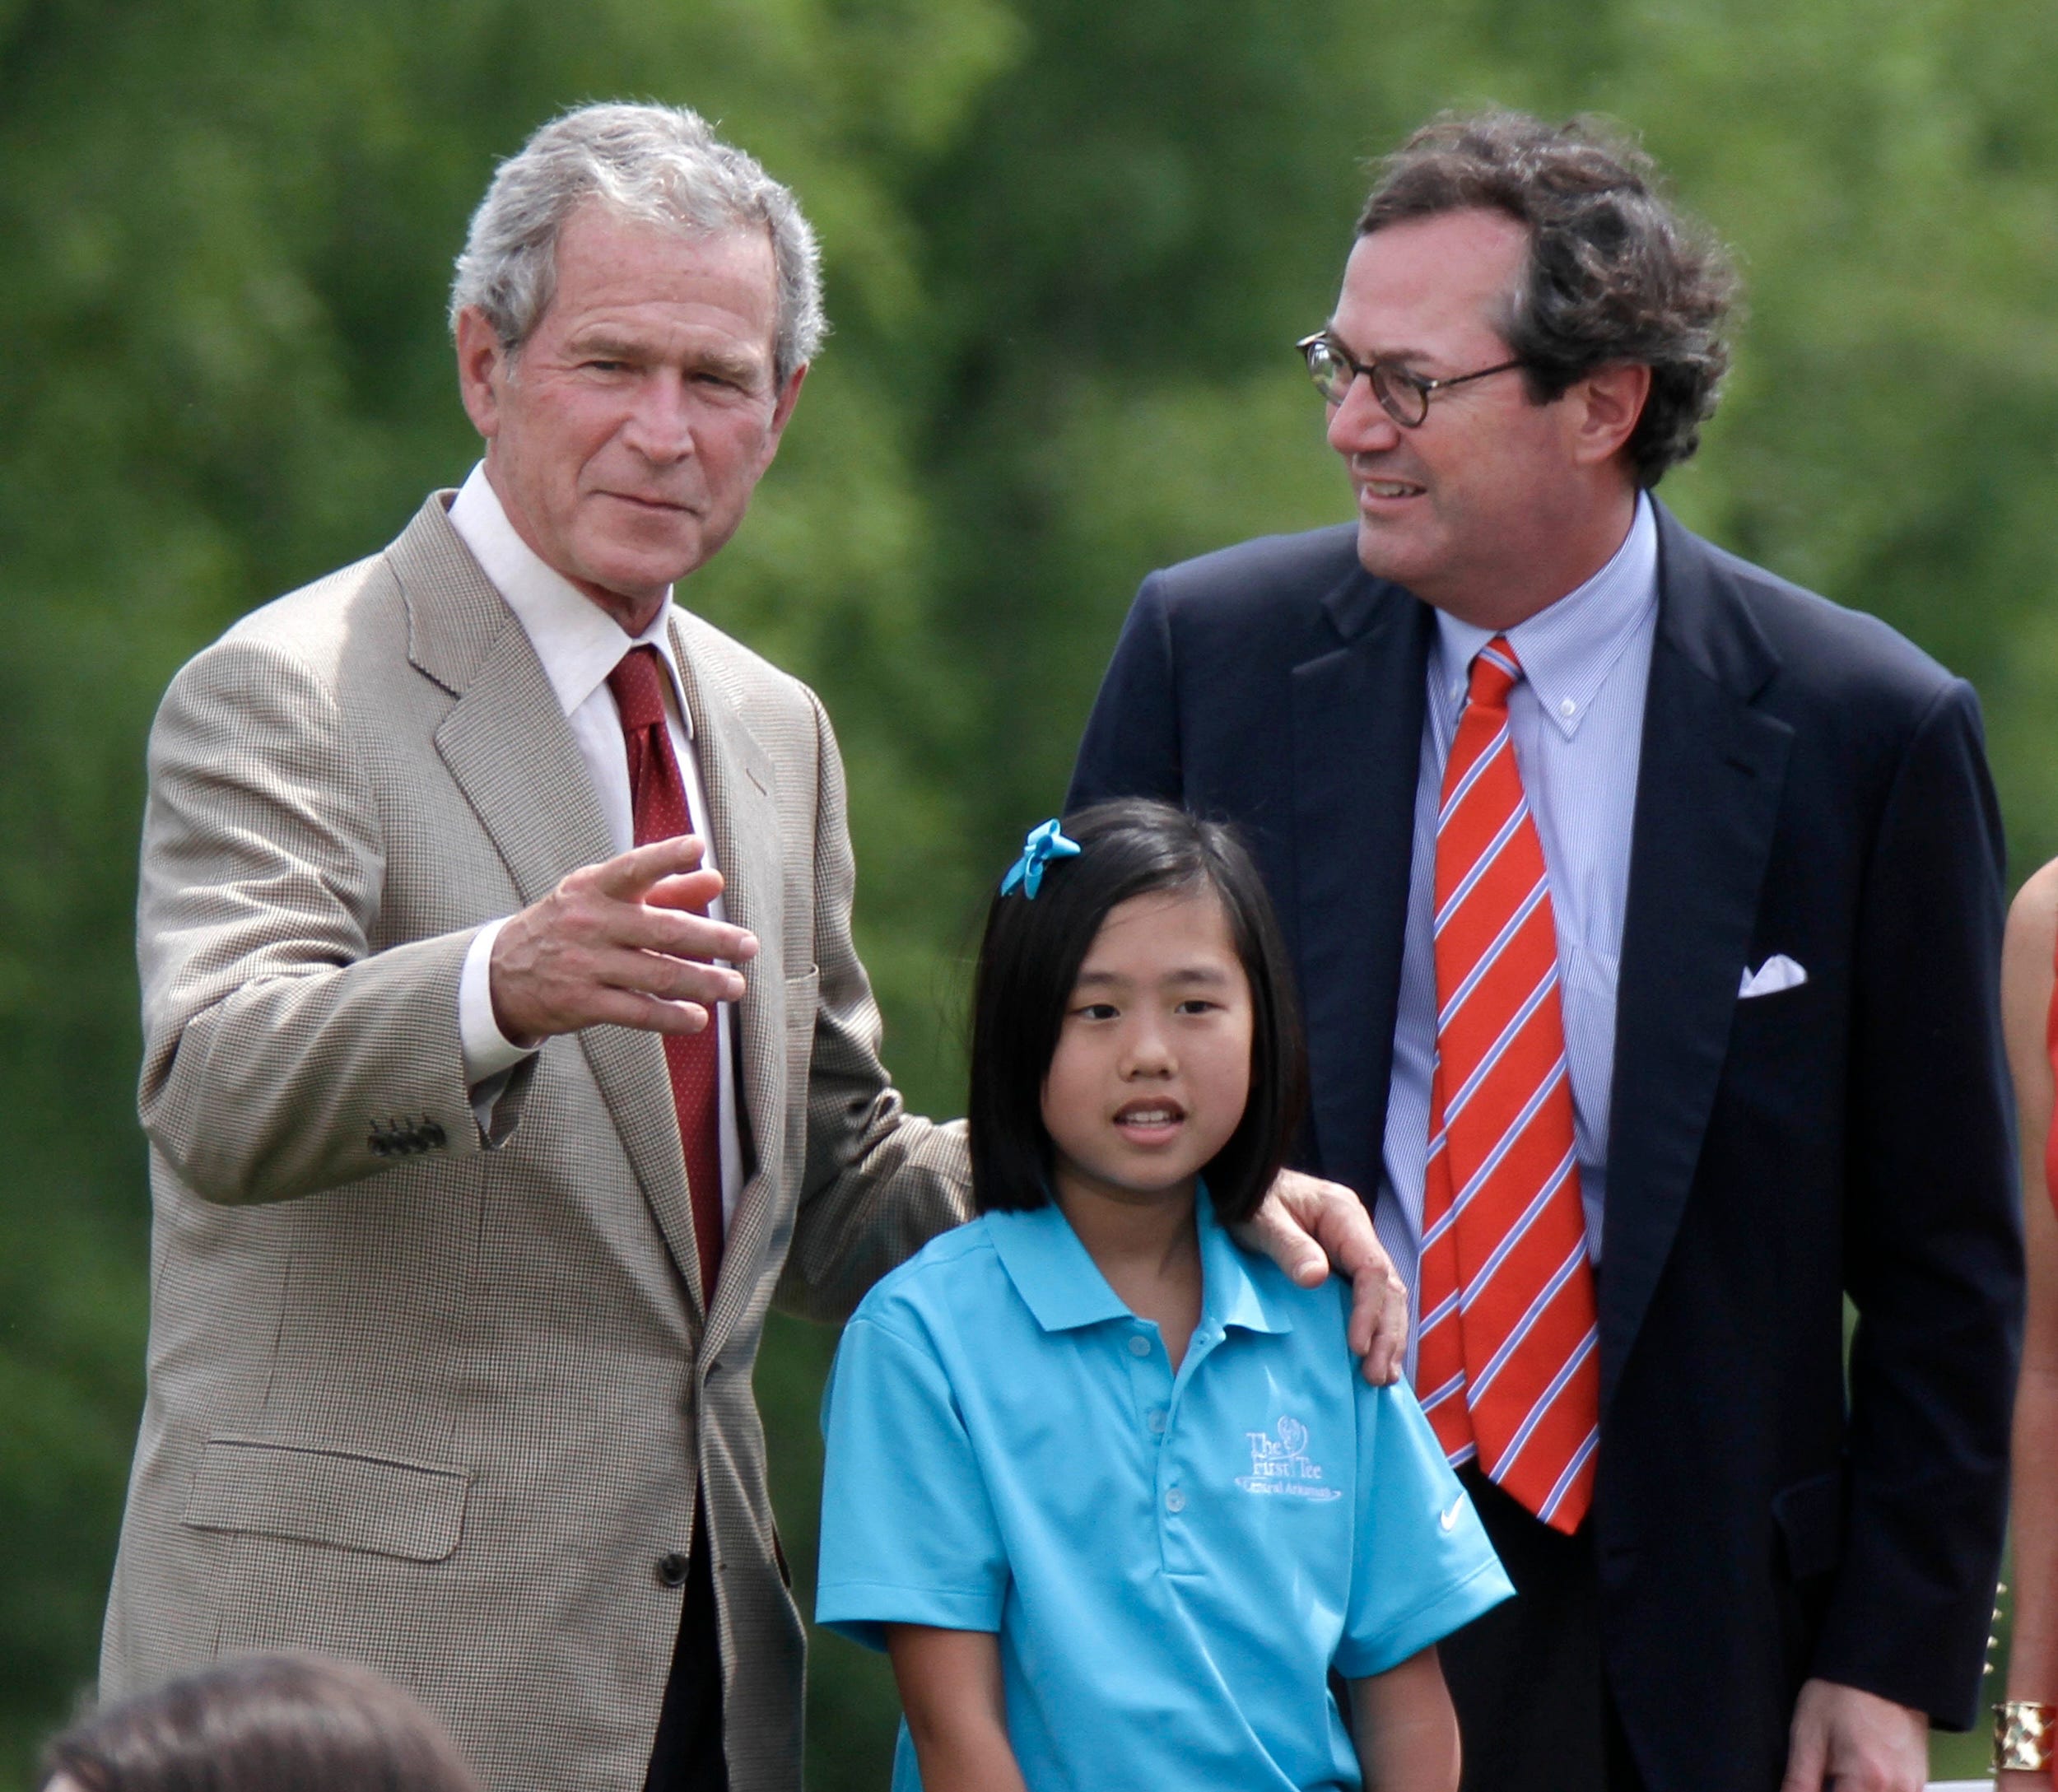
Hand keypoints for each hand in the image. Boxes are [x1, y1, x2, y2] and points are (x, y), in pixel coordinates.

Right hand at [489, 835, 759, 1044]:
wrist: (502, 973)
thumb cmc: (569, 926)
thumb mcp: (603, 898)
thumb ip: (663, 888)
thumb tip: (714, 879)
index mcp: (595, 888)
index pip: (633, 868)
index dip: (665, 857)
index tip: (697, 846)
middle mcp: (590, 923)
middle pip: (662, 930)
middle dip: (712, 938)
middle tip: (748, 946)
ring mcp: (585, 964)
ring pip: (656, 974)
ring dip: (702, 982)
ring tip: (735, 986)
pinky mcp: (582, 1003)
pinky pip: (636, 1011)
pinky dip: (670, 1017)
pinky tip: (698, 1019)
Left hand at [1238, 1168, 1407, 1383]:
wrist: (1240, 1186)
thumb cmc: (1248, 1199)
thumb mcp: (1260, 1218)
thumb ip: (1287, 1245)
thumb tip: (1316, 1278)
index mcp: (1343, 1214)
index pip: (1371, 1268)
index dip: (1368, 1310)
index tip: (1357, 1347)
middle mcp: (1357, 1232)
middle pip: (1389, 1287)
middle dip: (1387, 1334)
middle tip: (1377, 1377)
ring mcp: (1354, 1249)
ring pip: (1386, 1297)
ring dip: (1387, 1338)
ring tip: (1382, 1379)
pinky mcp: (1344, 1267)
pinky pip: (1369, 1300)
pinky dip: (1374, 1330)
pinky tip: (1373, 1360)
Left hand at [1779, 1678, 1926, 1791]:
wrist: (1879, 1667)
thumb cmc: (1841, 1694)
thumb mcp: (1807, 1735)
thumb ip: (1799, 1782)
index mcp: (1866, 1779)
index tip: (1813, 1786)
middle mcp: (1897, 1789)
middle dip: (1839, 1791)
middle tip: (1826, 1777)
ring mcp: (1913, 1786)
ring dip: (1855, 1791)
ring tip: (1840, 1774)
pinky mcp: (1918, 1780)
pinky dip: (1873, 1791)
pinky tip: (1857, 1774)